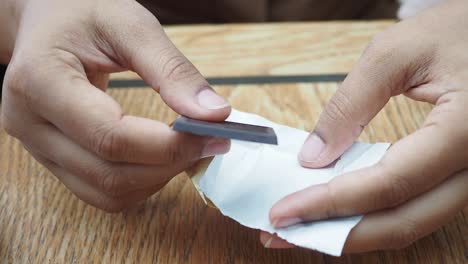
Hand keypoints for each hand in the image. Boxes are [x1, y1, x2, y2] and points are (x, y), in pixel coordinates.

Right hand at [1, 0, 230, 211]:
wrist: (48, 20)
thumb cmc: (83, 13)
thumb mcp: (131, 26)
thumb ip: (172, 71)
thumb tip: (215, 114)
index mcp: (40, 82)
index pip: (111, 136)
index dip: (169, 145)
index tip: (214, 135)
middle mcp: (28, 123)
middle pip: (109, 173)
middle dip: (170, 164)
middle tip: (210, 142)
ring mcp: (38, 146)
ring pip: (106, 192)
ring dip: (157, 178)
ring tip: (187, 147)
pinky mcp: (53, 158)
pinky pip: (101, 191)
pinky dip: (140, 182)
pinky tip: (161, 157)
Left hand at [261, 0, 467, 251]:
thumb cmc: (459, 31)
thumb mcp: (396, 53)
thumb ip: (350, 106)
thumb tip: (313, 157)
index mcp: (465, 131)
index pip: (387, 184)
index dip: (329, 202)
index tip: (283, 212)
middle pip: (402, 221)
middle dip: (336, 234)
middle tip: (284, 233)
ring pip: (410, 221)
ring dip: (353, 230)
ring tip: (304, 226)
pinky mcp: (459, 173)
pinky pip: (416, 205)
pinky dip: (373, 213)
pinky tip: (339, 208)